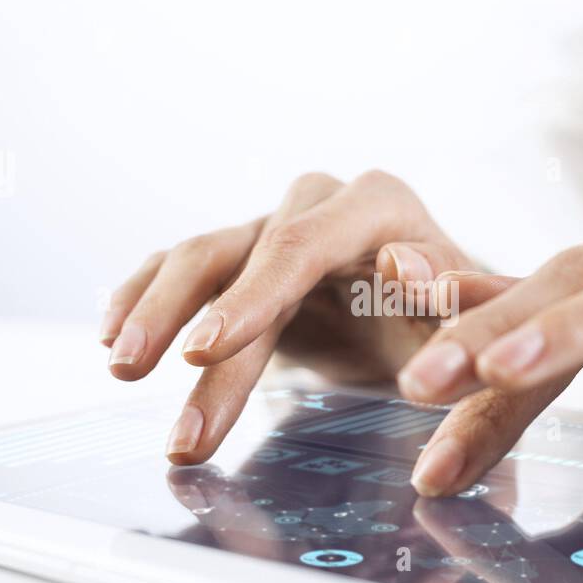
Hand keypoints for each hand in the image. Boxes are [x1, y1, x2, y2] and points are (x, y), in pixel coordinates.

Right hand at [100, 170, 478, 462]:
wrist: (438, 313)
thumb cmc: (459, 320)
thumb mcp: (471, 316)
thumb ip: (455, 295)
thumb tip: (406, 270)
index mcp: (377, 205)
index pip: (301, 245)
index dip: (250, 297)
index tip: (205, 351)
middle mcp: (317, 202)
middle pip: (236, 255)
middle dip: (187, 325)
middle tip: (141, 380)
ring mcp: (272, 226)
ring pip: (197, 261)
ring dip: (152, 315)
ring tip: (118, 368)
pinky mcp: (243, 258)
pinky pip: (178, 270)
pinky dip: (143, 298)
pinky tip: (111, 334)